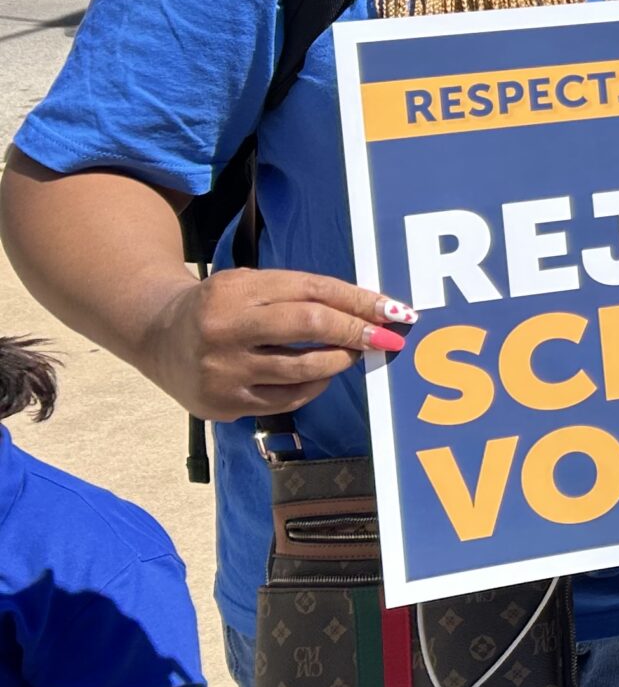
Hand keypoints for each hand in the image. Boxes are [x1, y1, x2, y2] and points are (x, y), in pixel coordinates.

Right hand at [145, 266, 411, 419]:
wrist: (157, 336)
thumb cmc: (221, 306)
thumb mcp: (250, 284)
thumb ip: (300, 293)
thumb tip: (368, 310)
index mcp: (235, 290)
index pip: (312, 291)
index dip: (358, 301)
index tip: (394, 311)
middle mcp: (226, 329)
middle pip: (309, 326)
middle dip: (356, 331)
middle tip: (386, 337)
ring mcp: (222, 370)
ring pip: (303, 370)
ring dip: (340, 361)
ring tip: (353, 353)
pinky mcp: (223, 403)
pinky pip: (286, 399)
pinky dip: (314, 387)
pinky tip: (321, 377)